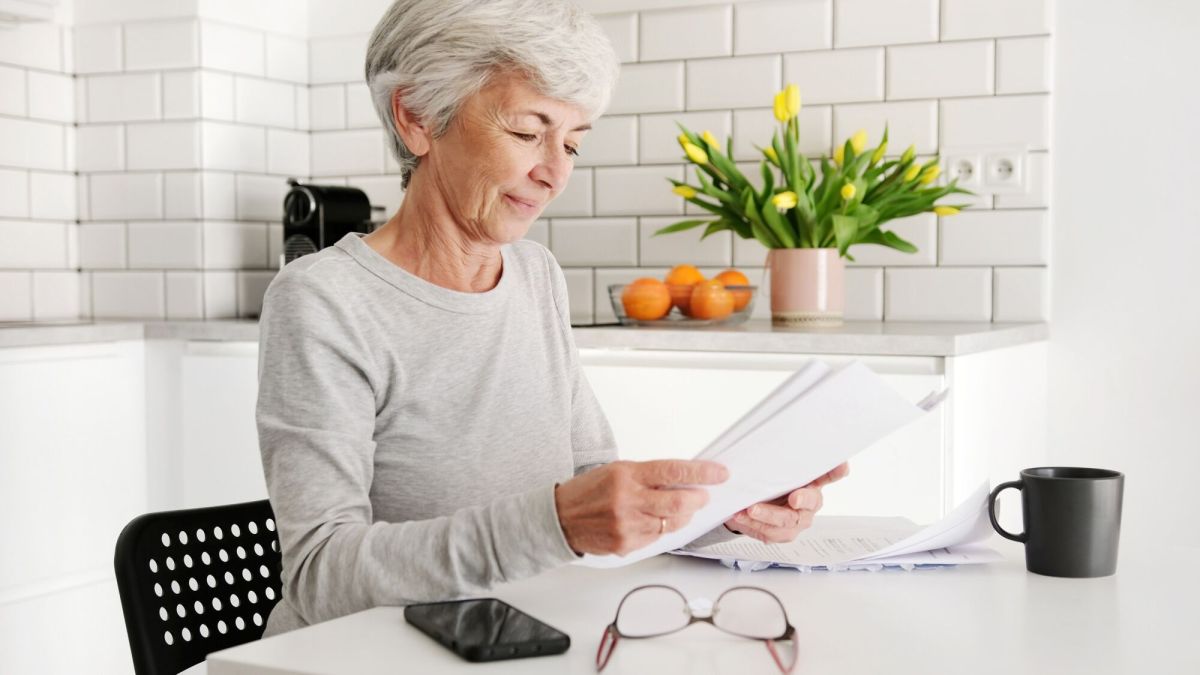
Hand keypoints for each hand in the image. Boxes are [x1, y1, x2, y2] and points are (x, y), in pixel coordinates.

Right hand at [554, 460, 728, 555]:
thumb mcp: (618, 471)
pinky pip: (658, 538)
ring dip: (682, 515)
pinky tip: (653, 522)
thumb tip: (684, 479)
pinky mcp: (627, 544)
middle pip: (680, 502)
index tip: (720, 473)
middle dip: (699, 498)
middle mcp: (628, 499)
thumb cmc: (589, 491)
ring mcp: (628, 525)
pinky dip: (662, 529)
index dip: (702, 472)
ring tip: (677, 508)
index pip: (673, 471)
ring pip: (673, 523)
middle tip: (703, 495)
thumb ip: (649, 476)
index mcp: (627, 475)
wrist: (561, 518)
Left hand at [723, 462, 849, 543]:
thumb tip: (764, 441)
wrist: (753, 503)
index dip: (837, 470)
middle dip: (804, 499)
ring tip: (750, 510)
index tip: (841, 467)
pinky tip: (740, 516)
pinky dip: (753, 525)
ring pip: (787, 522)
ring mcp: (797, 520)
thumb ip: (776, 455)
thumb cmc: (770, 482)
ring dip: (768, 516)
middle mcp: (809, 501)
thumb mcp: (772, 465)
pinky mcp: (782, 533)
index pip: (830, 473)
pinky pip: (770, 533)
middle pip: (813, 501)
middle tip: (794, 498)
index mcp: (812, 481)